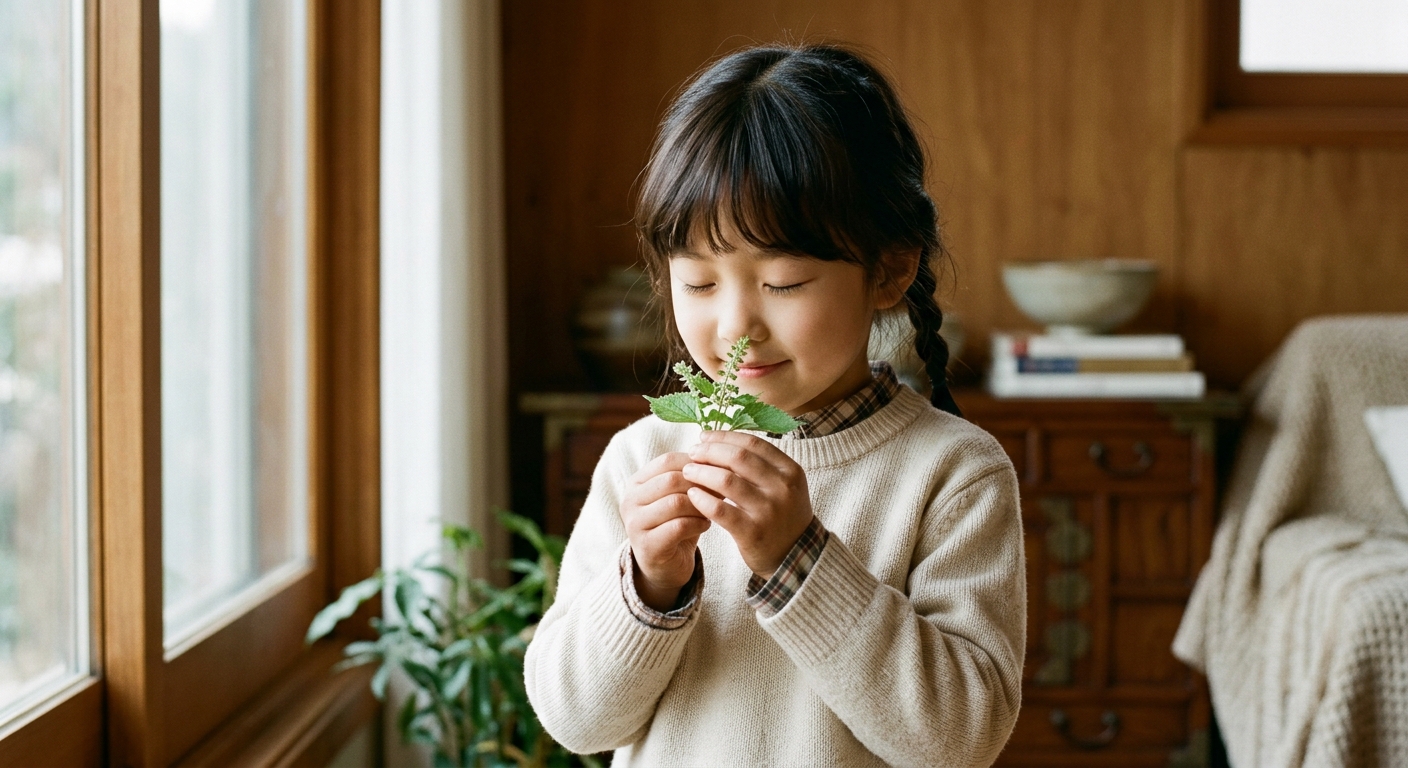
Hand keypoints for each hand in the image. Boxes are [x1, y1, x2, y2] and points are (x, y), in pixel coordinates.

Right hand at [620, 451, 710, 610]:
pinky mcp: (647, 545)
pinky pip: (679, 526)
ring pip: (675, 502)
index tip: (717, 470)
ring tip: (712, 510)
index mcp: (636, 482)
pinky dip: (698, 523)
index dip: (696, 463)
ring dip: (701, 505)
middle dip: (700, 484)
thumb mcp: (682, 496)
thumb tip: (719, 459)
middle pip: (671, 480)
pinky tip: (706, 525)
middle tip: (720, 491)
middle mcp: (630, 500)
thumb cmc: (676, 524)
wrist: (666, 565)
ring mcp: (635, 524)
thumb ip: (692, 478)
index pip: (667, 460)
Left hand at [682, 431, 813, 577]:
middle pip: (737, 458)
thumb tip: (721, 442)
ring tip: (688, 471)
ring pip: (726, 481)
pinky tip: (692, 495)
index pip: (752, 444)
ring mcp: (768, 511)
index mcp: (790, 471)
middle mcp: (782, 488)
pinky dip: (702, 499)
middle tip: (692, 453)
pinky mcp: (752, 532)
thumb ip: (761, 465)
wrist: (795, 557)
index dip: (724, 437)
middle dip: (709, 452)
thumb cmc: (783, 516)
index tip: (704, 437)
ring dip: (701, 472)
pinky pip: (720, 510)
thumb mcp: (784, 486)